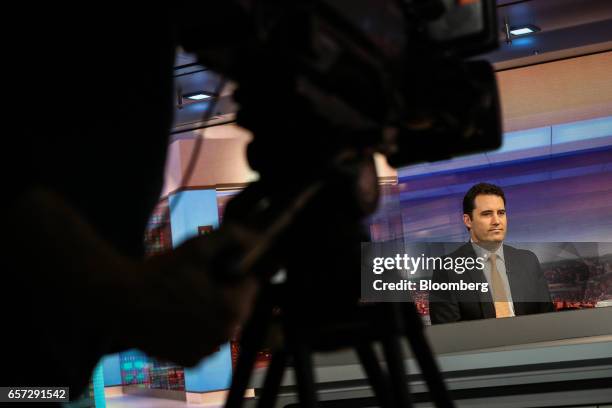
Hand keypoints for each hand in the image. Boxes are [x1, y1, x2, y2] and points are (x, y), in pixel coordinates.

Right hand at [129, 224, 259, 366]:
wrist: (120, 300)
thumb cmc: (160, 272)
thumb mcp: (198, 246)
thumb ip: (233, 237)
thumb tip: (257, 237)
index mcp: (233, 310)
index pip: (250, 285)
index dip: (233, 273)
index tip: (212, 268)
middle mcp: (225, 337)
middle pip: (236, 306)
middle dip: (224, 293)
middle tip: (196, 281)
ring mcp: (206, 352)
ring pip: (219, 324)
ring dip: (210, 313)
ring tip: (184, 298)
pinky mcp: (189, 362)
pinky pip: (203, 341)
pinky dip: (195, 331)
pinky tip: (177, 316)